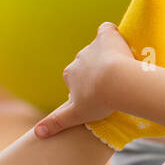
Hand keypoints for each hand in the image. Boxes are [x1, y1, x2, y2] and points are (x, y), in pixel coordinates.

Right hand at [33, 22, 133, 137]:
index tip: (102, 93)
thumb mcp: (76, 115)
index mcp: (70, 75)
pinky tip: (123, 43)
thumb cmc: (99, 101)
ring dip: (111, 56)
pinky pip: (107, 29)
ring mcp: (92, 47)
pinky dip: (114, 34)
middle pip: (89, 63)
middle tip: (118, 82)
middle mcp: (78, 59)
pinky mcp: (106, 36)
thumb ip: (57, 122)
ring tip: (127, 69)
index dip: (90, 84)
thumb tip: (37, 134)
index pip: (77, 77)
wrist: (117, 83)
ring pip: (100, 48)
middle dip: (101, 70)